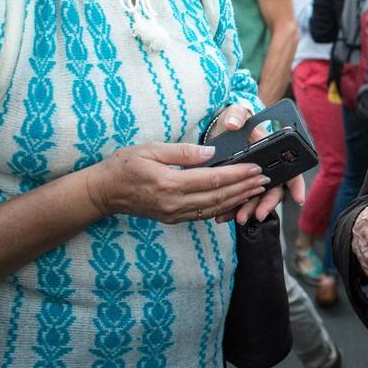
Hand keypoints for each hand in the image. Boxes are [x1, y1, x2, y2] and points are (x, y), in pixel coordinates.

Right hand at [88, 142, 269, 223]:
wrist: (103, 192)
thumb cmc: (123, 165)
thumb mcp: (150, 149)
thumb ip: (182, 152)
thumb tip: (211, 152)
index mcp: (169, 183)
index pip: (212, 180)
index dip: (237, 175)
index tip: (255, 168)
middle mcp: (174, 203)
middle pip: (217, 197)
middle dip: (244, 188)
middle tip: (265, 179)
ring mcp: (173, 214)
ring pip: (213, 209)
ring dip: (238, 199)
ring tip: (256, 189)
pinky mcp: (172, 218)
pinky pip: (203, 215)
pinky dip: (223, 208)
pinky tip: (235, 201)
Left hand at [204, 104, 306, 224]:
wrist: (218, 130)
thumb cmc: (234, 121)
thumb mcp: (236, 114)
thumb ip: (237, 115)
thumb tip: (233, 123)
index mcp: (272, 150)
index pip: (289, 168)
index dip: (296, 184)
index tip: (298, 199)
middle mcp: (266, 167)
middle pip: (273, 189)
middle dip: (266, 204)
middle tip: (258, 214)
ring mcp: (253, 177)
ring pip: (257, 198)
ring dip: (249, 209)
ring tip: (238, 218)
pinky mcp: (240, 184)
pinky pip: (241, 200)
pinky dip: (233, 209)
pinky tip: (223, 215)